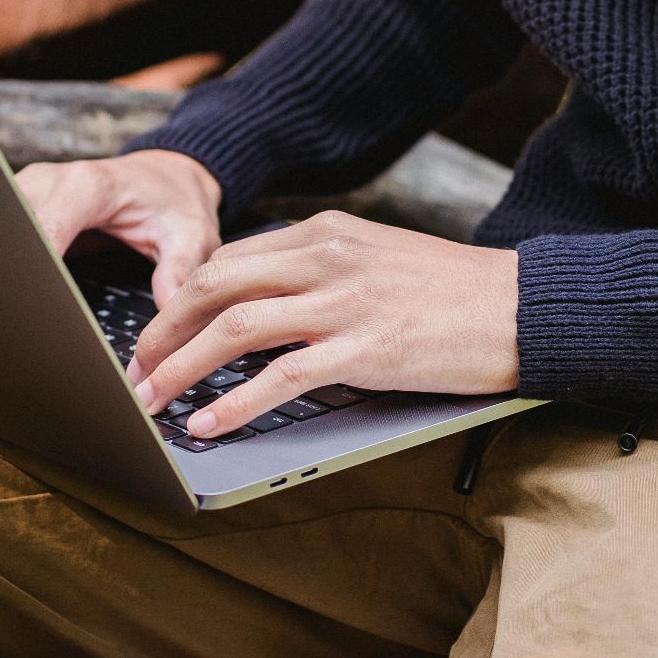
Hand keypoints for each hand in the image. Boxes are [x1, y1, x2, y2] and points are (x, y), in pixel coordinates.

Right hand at [14, 150, 221, 305]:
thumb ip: (180, 269)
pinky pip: (2, 228)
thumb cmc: (174, 203)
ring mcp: (31, 188)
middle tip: (17, 313)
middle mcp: (51, 180)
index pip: (42, 229)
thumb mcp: (190, 234)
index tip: (35, 303)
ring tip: (12, 301)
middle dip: (11, 268)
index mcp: (88, 186)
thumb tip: (167, 306)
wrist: (165, 177)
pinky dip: (7, 255)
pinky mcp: (22, 200)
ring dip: (3, 261)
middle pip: (10, 227)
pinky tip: (14, 285)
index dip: (34, 268)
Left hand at [130, 211, 520, 437]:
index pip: (228, 259)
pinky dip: (234, 403)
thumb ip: (321, 272)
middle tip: (134, 369)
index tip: (157, 335)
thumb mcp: (378, 259)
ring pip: (235, 327)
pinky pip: (281, 377)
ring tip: (151, 400)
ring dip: (181, 367)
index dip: (180, 300)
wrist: (523, 307)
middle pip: (216, 285)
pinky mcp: (367, 348)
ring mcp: (345, 301)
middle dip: (163, 331)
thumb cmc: (454, 292)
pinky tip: (209, 424)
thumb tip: (264, 306)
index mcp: (326, 232)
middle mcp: (328, 257)